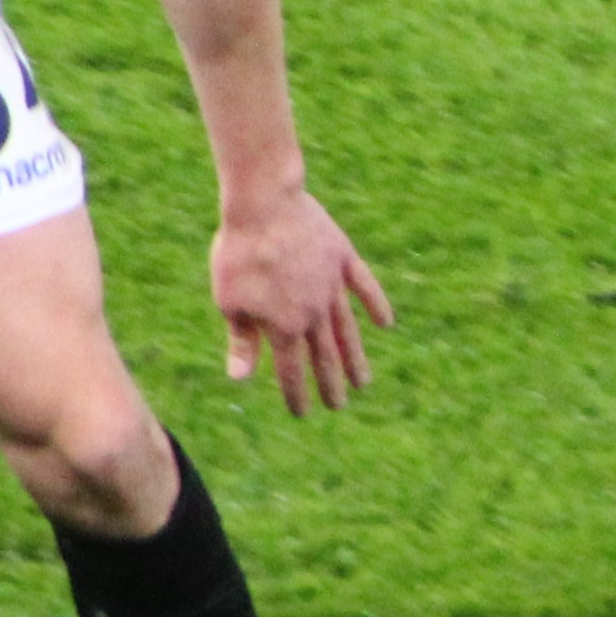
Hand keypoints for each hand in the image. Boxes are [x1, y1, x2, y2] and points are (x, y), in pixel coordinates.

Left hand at [211, 186, 393, 413]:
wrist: (264, 202)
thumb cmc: (238, 252)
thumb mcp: (229, 300)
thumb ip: (241, 339)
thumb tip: (240, 378)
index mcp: (283, 326)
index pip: (291, 371)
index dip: (296, 395)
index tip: (301, 414)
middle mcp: (313, 312)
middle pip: (324, 357)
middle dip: (331, 385)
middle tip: (338, 406)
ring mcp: (332, 286)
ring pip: (347, 330)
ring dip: (355, 358)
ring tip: (363, 382)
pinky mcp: (342, 258)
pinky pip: (364, 286)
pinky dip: (376, 305)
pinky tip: (385, 323)